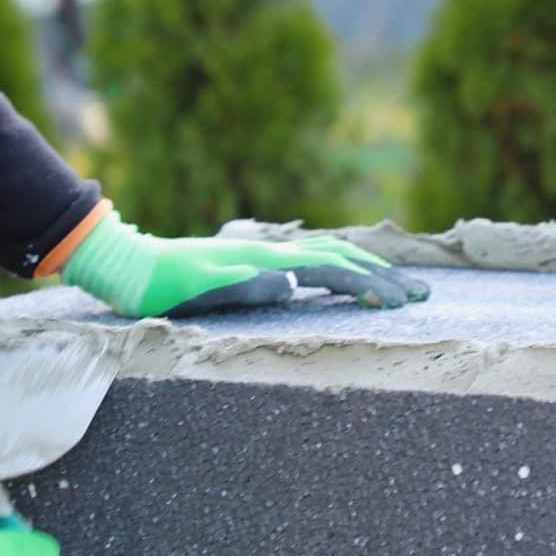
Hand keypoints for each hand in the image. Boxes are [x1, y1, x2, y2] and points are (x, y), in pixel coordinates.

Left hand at [61, 211, 431, 317]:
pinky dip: (338, 267)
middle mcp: (270, 253)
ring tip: (398, 283)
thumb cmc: (162, 286)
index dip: (370, 285)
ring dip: (366, 269)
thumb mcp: (201, 288)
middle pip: (339, 258)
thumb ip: (245, 285)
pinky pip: (309, 261)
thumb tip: (293, 281)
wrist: (132, 267)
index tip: (404, 302)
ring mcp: (263, 256)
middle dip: (383, 276)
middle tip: (424, 293)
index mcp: (265, 260)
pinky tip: (343, 276)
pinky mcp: (253, 263)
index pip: (331, 270)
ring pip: (327, 256)